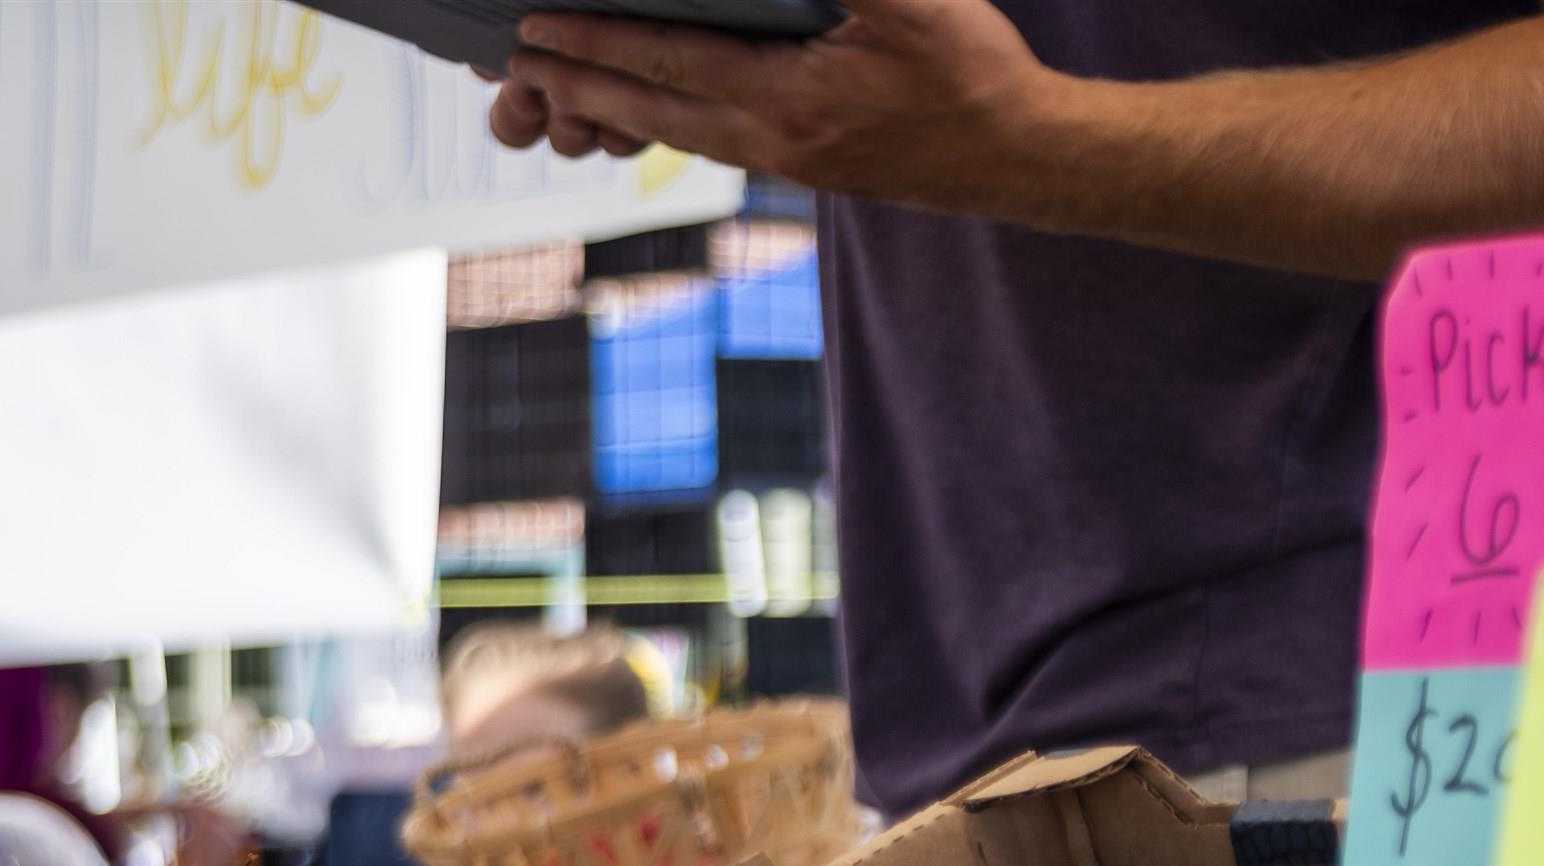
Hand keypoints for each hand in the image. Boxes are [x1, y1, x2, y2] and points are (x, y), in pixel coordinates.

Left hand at [492, 0, 1058, 208]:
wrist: (1026, 160)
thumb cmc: (975, 77)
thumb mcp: (906, 0)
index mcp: (785, 101)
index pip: (665, 61)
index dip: (594, 41)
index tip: (535, 30)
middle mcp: (775, 143)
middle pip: (652, 111)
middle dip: (579, 87)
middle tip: (517, 70)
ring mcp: (792, 163)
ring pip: (682, 133)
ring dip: (619, 111)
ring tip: (567, 92)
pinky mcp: (812, 170)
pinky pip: (720, 143)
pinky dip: (674, 122)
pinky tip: (661, 111)